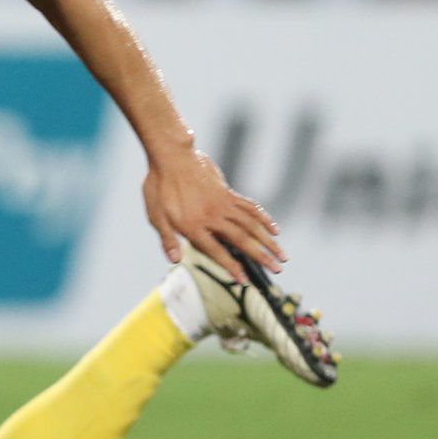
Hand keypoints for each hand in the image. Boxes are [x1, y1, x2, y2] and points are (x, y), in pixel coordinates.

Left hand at [143, 147, 284, 280]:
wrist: (171, 158)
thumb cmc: (160, 188)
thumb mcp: (156, 216)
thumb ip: (167, 240)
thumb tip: (175, 260)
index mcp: (194, 226)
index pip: (216, 251)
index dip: (231, 267)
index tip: (244, 280)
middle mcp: (213, 217)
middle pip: (241, 240)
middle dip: (261, 256)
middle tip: (277, 269)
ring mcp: (223, 204)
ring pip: (251, 225)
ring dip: (268, 241)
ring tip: (282, 254)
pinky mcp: (228, 193)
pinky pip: (250, 207)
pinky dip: (264, 218)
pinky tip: (274, 228)